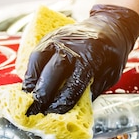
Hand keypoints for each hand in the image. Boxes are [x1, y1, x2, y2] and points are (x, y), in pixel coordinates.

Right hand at [22, 4, 138, 114]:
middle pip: (52, 74)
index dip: (62, 103)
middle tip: (35, 110)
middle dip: (42, 95)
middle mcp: (72, 48)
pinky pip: (36, 54)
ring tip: (27, 97)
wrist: (110, 25)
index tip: (54, 113)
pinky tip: (30, 83)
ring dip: (31, 81)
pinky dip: (31, 70)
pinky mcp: (50, 36)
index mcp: (91, 59)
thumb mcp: (109, 76)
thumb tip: (72, 111)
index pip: (72, 86)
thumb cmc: (111, 54)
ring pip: (39, 61)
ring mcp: (59, 40)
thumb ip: (91, 91)